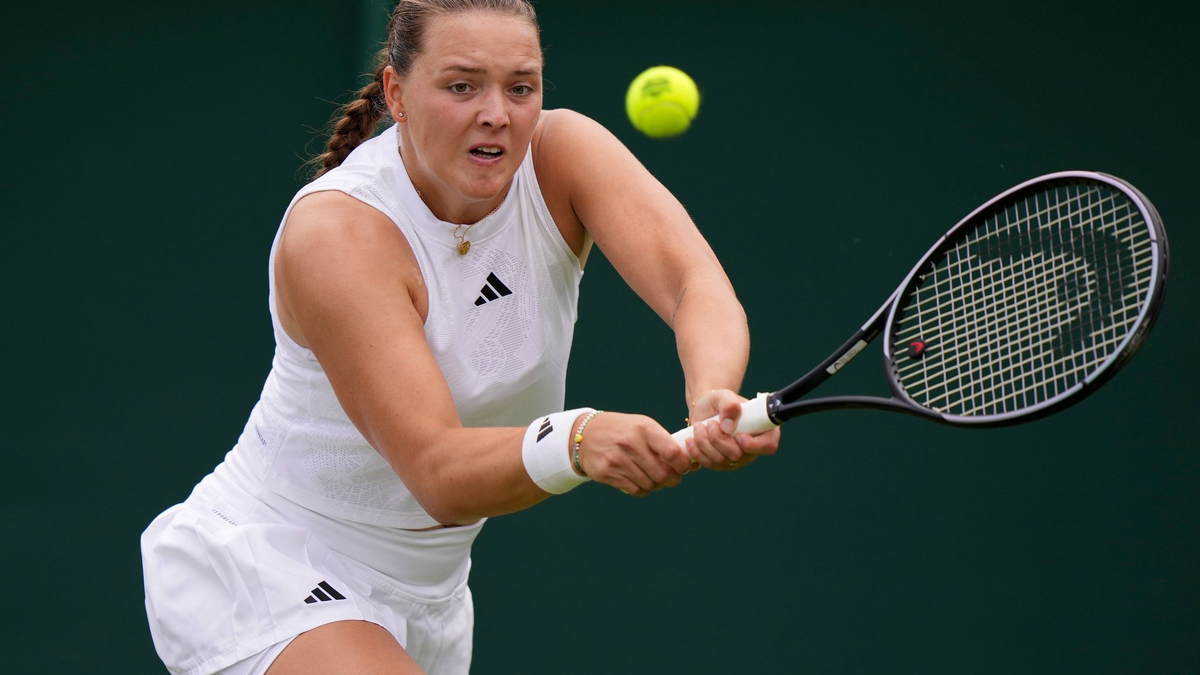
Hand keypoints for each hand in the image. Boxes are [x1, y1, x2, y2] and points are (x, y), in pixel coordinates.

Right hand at [574, 412, 693, 496]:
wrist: (586, 434)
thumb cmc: (623, 431)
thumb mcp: (643, 427)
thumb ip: (665, 443)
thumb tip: (694, 464)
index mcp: (644, 428)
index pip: (672, 453)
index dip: (683, 465)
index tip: (684, 468)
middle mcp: (631, 443)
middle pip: (662, 473)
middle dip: (673, 480)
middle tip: (673, 478)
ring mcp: (618, 459)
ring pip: (650, 484)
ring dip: (657, 486)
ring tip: (655, 479)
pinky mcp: (608, 473)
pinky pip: (635, 490)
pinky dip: (643, 490)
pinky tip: (641, 482)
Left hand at [686, 389, 780, 471]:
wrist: (705, 409)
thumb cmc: (719, 401)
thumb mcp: (724, 396)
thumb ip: (729, 405)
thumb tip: (728, 427)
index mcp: (762, 430)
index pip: (768, 445)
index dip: (754, 445)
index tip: (738, 435)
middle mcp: (752, 448)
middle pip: (739, 455)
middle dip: (718, 439)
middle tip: (710, 423)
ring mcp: (737, 459)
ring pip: (721, 461)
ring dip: (705, 443)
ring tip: (698, 426)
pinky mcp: (721, 464)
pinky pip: (709, 464)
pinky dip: (697, 452)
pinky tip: (690, 440)